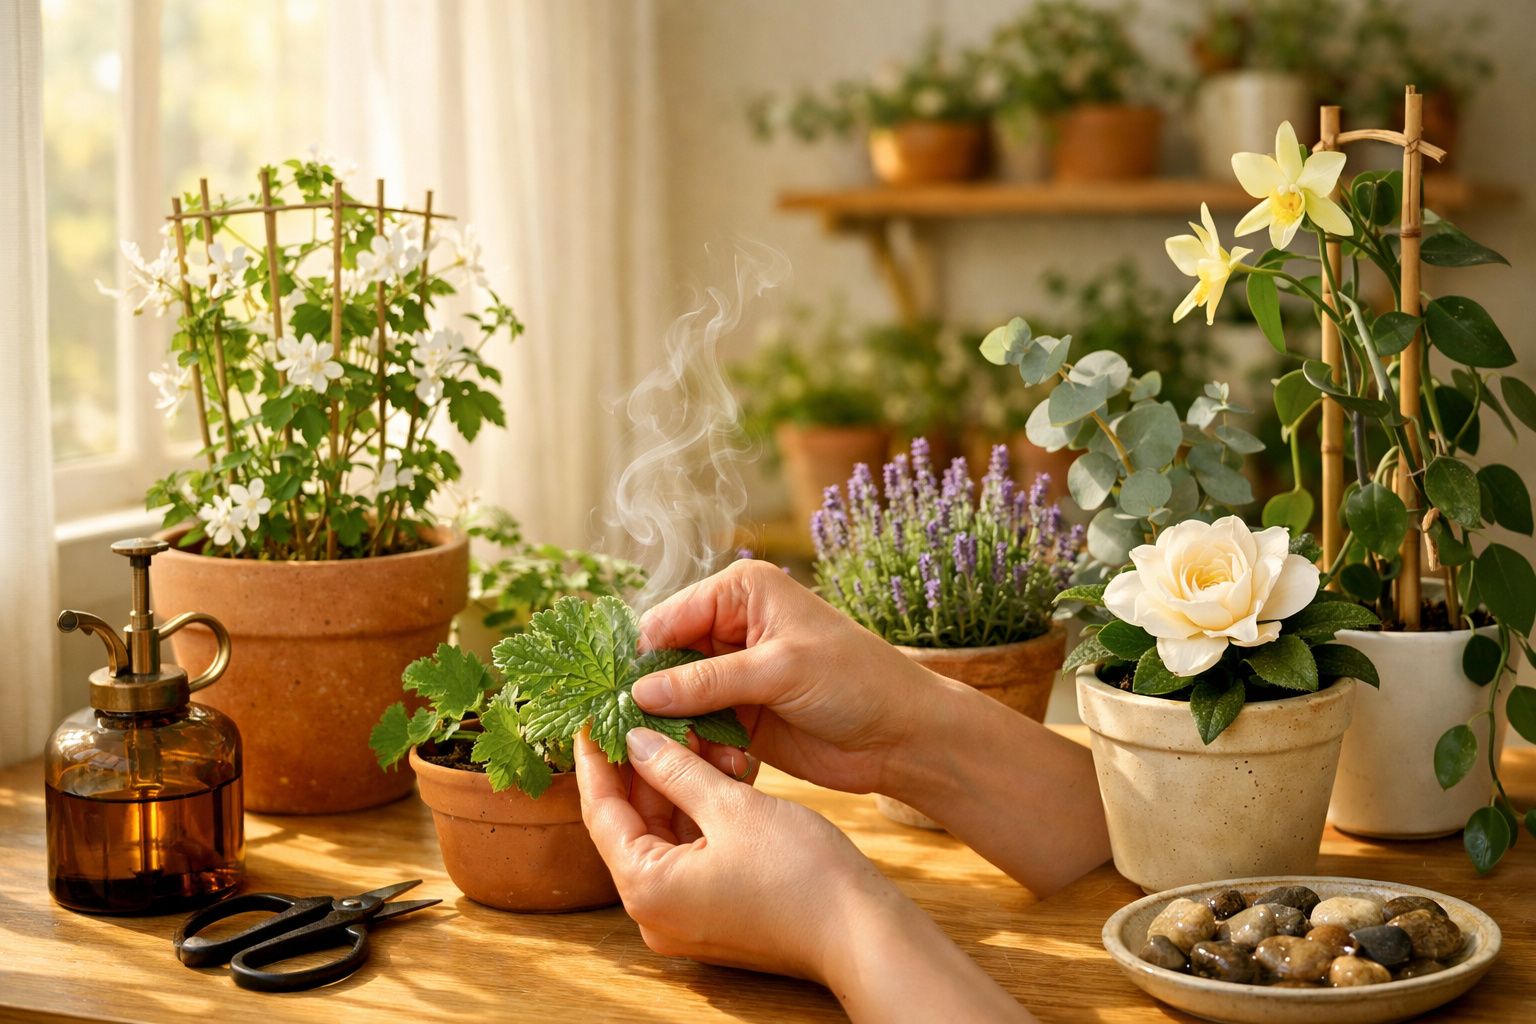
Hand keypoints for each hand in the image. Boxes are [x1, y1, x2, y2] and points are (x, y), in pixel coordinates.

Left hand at [576, 726, 1035, 1020]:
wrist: (860, 931)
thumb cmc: (798, 872)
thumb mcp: (732, 807)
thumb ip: (676, 770)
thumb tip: (635, 742)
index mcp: (646, 887)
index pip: (602, 812)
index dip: (595, 760)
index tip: (591, 718)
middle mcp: (653, 911)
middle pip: (631, 824)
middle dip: (642, 767)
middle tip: (644, 714)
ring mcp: (683, 916)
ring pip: (665, 835)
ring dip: (676, 786)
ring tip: (692, 733)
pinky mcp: (712, 914)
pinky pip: (690, 854)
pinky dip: (699, 814)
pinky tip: (717, 770)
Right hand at [632, 559, 941, 794]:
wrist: (903, 735)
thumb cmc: (854, 681)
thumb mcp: (779, 671)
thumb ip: (707, 681)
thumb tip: (639, 691)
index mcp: (740, 591)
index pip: (667, 619)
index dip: (642, 657)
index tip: (622, 699)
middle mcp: (731, 627)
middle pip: (664, 662)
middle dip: (658, 700)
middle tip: (648, 736)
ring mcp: (734, 674)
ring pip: (677, 702)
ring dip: (685, 731)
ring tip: (708, 753)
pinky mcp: (741, 716)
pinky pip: (700, 731)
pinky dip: (705, 750)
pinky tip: (732, 765)